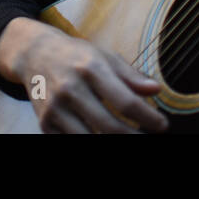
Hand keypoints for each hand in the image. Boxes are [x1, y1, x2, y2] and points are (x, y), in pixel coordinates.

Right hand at [12, 25, 168, 133]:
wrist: (35, 54)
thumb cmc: (78, 56)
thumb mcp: (105, 57)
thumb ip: (131, 75)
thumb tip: (156, 90)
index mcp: (91, 68)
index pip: (125, 101)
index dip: (147, 118)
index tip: (162, 125)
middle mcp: (71, 88)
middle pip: (109, 126)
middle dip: (134, 137)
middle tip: (148, 138)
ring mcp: (55, 108)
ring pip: (90, 139)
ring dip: (114, 143)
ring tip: (129, 136)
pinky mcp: (45, 123)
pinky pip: (71, 142)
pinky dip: (90, 142)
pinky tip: (103, 137)